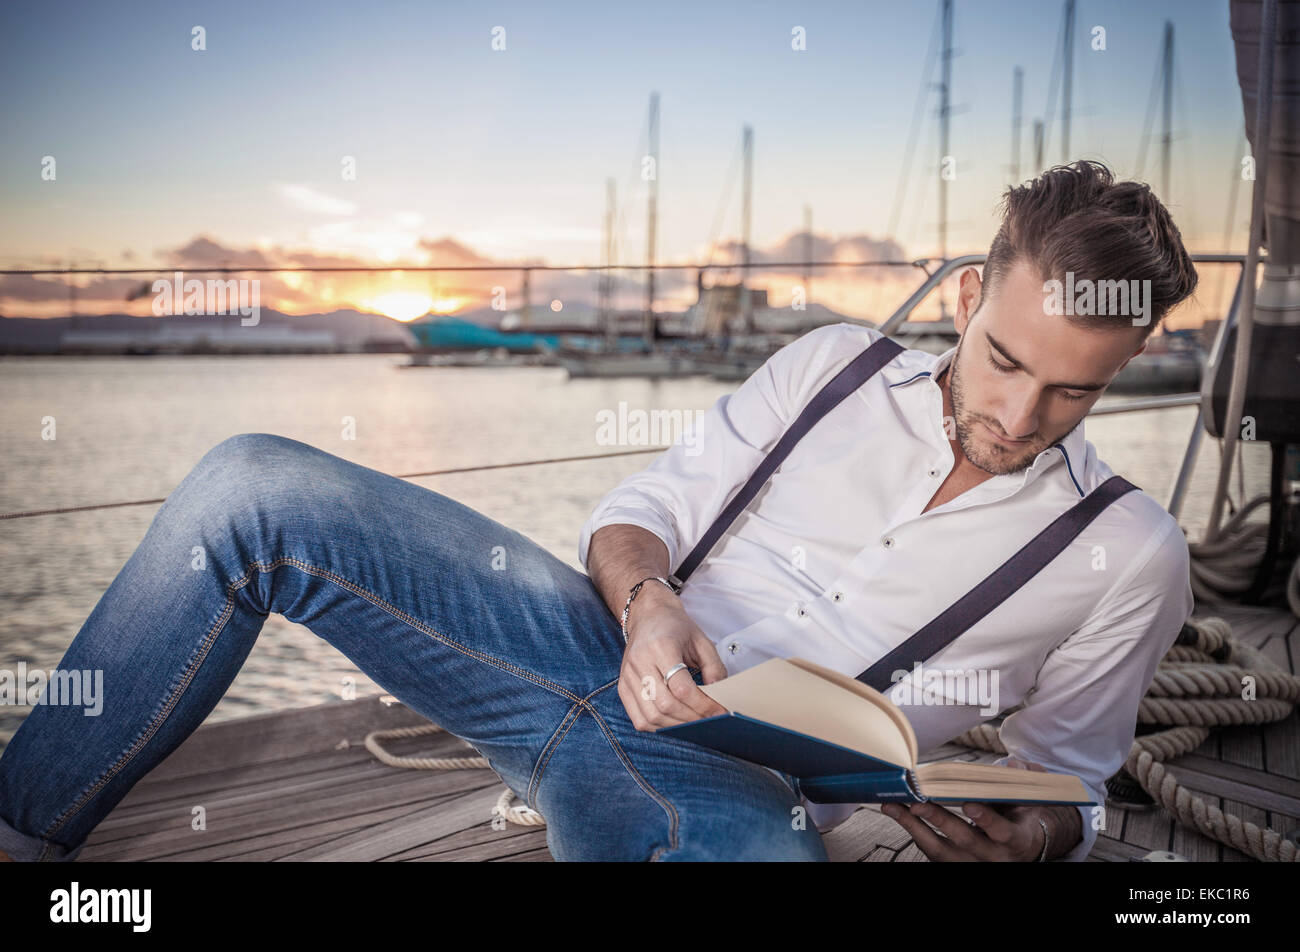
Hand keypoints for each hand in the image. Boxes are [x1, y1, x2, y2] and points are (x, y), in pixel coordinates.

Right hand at [617, 584, 728, 730]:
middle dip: (692, 718)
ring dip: (677, 726)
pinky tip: (674, 723)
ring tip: (695, 724)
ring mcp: (627, 676)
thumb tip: (719, 698)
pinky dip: (658, 727)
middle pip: (666, 705)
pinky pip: (638, 719)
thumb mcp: (702, 641)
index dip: (703, 705)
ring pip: (651, 716)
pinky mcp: (622, 687)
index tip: (720, 712)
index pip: (682, 688)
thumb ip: (714, 668)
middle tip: (711, 721)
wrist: (648, 616)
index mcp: (661, 646)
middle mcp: (640, 662)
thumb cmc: (676, 628)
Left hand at [880, 800, 1045, 860]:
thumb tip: (1012, 764)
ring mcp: (971, 863)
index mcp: (1015, 839)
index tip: (969, 804)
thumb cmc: (1017, 821)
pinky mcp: (953, 864)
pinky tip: (898, 812)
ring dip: (913, 826)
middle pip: (965, 840)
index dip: (986, 819)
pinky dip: (912, 830)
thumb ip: (1019, 784)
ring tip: (892, 806)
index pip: (1002, 832)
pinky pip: (929, 851)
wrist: (1018, 853)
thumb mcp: (1026, 804)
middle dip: (940, 820)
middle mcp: (992, 856)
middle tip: (918, 803)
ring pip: (940, 850)